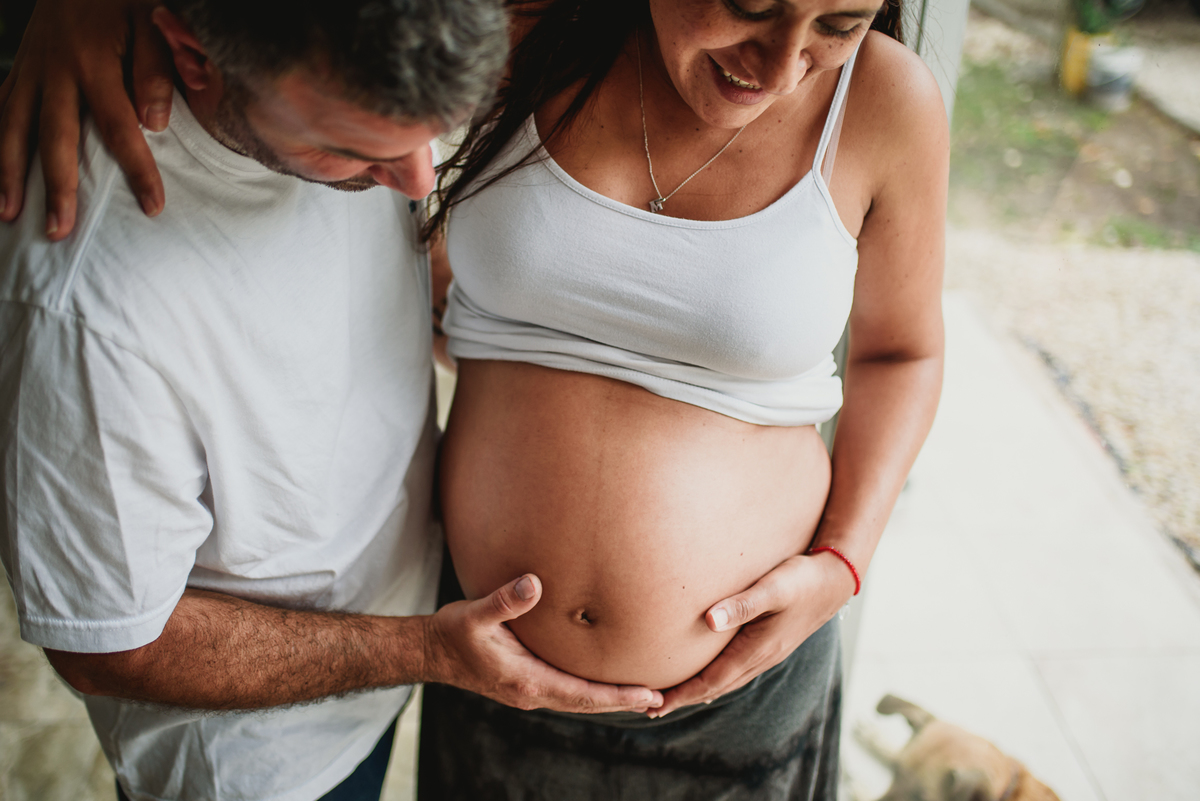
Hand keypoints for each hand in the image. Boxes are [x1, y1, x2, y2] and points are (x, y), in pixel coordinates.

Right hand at [0, 0, 171, 238]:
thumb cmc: (123, 2)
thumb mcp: (150, 23)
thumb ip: (156, 70)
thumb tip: (156, 122)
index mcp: (94, 63)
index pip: (120, 127)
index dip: (137, 169)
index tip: (153, 207)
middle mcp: (54, 72)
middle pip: (54, 138)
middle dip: (57, 187)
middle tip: (60, 230)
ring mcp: (29, 71)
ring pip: (13, 128)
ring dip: (9, 174)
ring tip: (9, 215)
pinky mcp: (17, 69)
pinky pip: (0, 111)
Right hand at [423, 573, 663, 713]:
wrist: (431, 651)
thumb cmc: (453, 633)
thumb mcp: (474, 615)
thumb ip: (503, 601)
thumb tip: (533, 584)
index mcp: (526, 681)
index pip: (582, 694)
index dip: (617, 696)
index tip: (648, 695)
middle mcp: (532, 693)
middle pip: (587, 703)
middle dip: (622, 701)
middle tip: (660, 699)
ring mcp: (529, 690)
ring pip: (578, 699)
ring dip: (609, 698)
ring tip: (642, 694)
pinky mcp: (526, 682)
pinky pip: (567, 690)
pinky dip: (590, 690)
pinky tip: (603, 681)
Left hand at [652, 550, 855, 717]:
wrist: (837, 579)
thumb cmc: (802, 580)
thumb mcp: (772, 588)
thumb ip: (742, 604)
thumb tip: (708, 620)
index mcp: (758, 650)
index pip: (712, 681)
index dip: (682, 694)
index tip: (655, 705)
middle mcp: (762, 658)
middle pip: (716, 687)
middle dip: (684, 697)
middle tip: (651, 707)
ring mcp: (768, 654)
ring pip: (727, 680)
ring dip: (700, 690)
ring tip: (674, 696)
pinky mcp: (771, 644)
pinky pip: (737, 670)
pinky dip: (717, 677)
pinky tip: (709, 674)